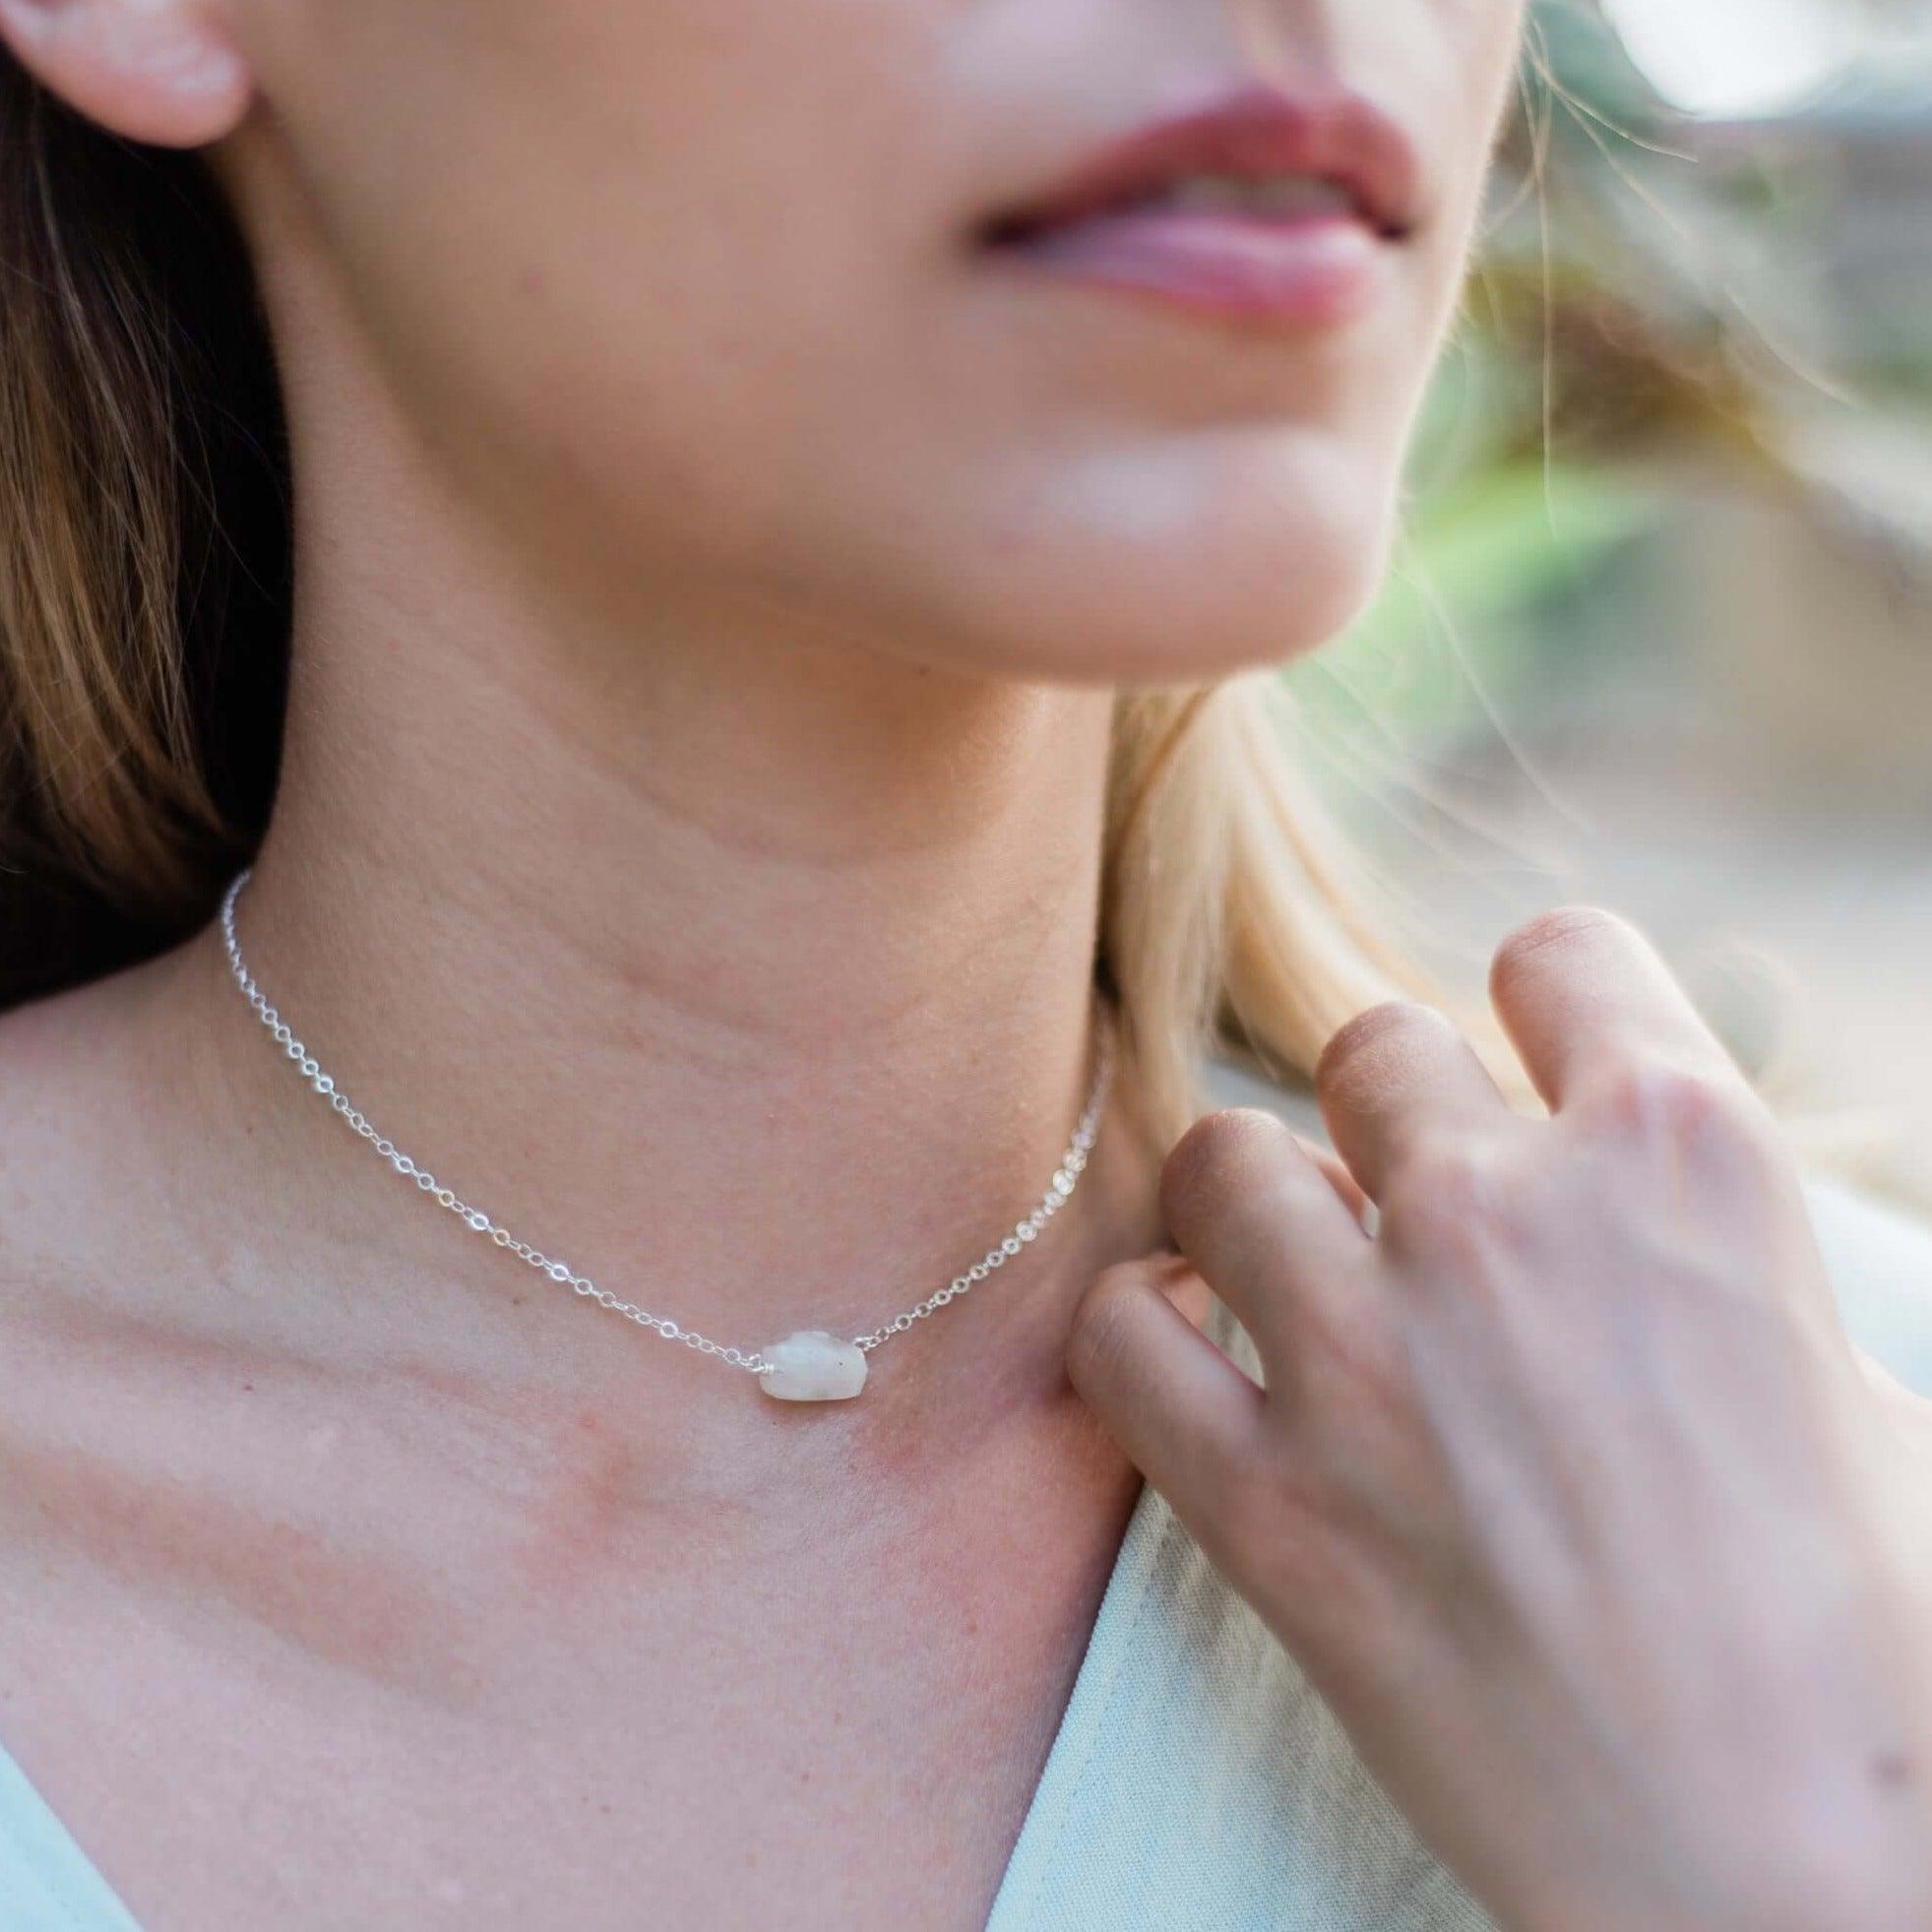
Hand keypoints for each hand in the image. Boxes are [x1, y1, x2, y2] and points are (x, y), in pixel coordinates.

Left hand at [1069, 908, 1931, 1931]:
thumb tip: (1638, 1210)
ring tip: (1290, 1279)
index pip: (1554, 954)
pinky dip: (1145, 1333)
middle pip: (1370, 1048)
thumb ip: (1709, 1251)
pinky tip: (1196, 1363)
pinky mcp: (1265, 1500)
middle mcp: (1503, 1214)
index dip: (1533, 1007)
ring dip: (1253, 1206)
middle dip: (1392, 1124)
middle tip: (1415, 1218)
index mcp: (1683, 1154)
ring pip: (1222, 1154)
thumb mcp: (1853, 1380)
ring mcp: (1364, 1350)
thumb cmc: (1873, 1645)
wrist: (1791, 1879)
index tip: (1519, 1072)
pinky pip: (1120, 1333)